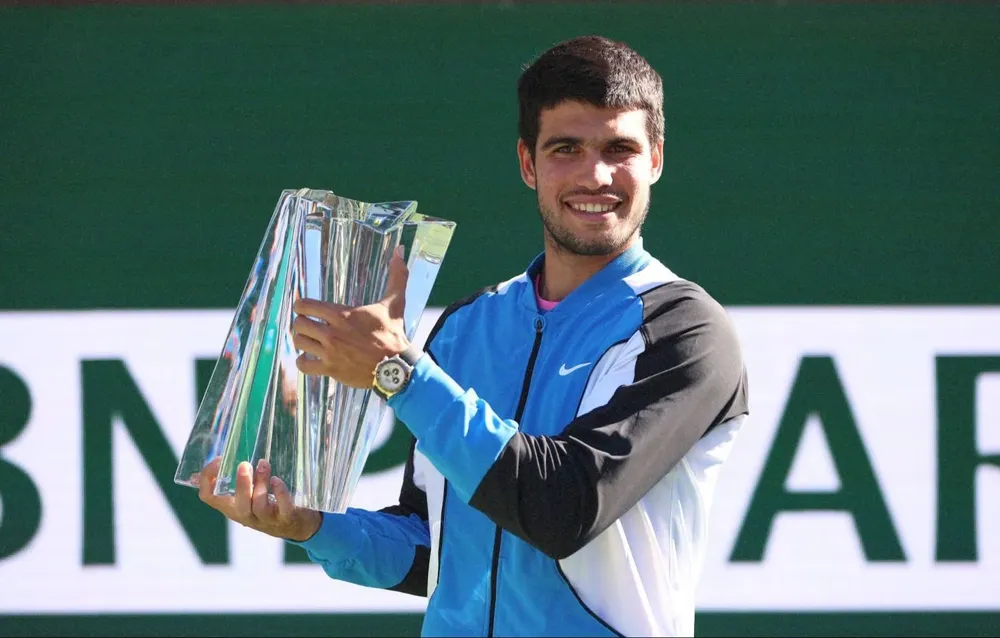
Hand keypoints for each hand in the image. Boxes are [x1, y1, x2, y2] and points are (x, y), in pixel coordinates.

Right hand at [196, 458, 321, 542]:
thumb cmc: (267, 503)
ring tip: (264, 464)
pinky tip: (277, 481)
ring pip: (260, 505)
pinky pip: (283, 508)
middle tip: (244, 464)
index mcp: (232, 506)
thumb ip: (240, 476)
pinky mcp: (286, 518)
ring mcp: (267, 519)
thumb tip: (227, 450)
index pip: (209, 497)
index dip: (208, 479)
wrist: (294, 525)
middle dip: (240, 484)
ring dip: (261, 483)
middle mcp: (246, 515)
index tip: (218, 460)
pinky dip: (280, 493)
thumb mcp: (248, 493)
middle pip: (238, 505)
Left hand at [292, 245, 409, 386]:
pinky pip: (303, 365)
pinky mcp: (331, 369)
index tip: (307, 308)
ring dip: (303, 341)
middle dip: (302, 323)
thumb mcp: (395, 304)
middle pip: (298, 323)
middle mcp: (332, 332)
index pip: (304, 305)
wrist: (397, 367)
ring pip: (299, 342)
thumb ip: (397, 277)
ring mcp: (330, 352)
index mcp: (342, 314)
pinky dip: (304, 361)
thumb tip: (400, 251)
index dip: (302, 305)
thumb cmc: (394, 334)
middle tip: (310, 325)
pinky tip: (312, 358)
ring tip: (310, 340)